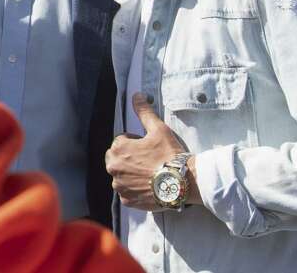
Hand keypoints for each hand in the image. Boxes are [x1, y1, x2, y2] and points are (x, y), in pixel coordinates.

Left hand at [105, 93, 187, 211]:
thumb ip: (144, 111)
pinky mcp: (127, 200)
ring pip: (122, 176)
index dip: (136, 143)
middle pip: (118, 159)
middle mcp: (113, 168)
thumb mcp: (158, 129)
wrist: (182, 182)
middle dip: (130, 158)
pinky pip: (128, 193)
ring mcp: (120, 186)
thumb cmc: (170, 154)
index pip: (121, 141)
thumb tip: (136, 95)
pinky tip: (150, 187)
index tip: (149, 147)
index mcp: (117, 149)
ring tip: (151, 174)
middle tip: (151, 161)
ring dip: (132, 174)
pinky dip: (136, 190)